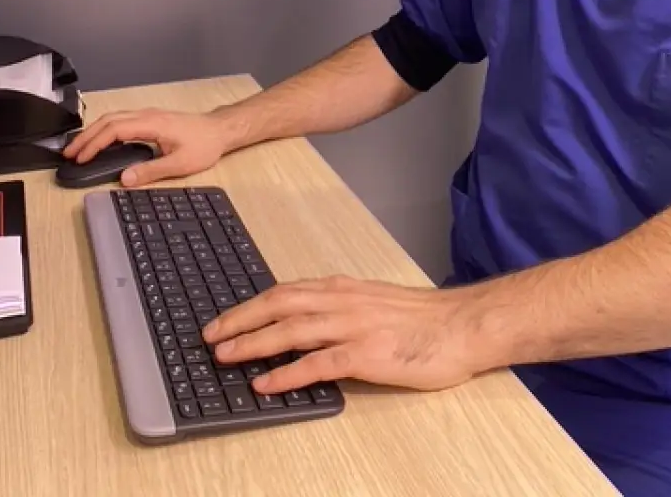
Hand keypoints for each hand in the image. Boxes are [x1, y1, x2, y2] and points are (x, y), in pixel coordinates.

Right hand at [61, 108, 229, 186]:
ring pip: (113, 118)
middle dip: (86, 136)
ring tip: (78, 148)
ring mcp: (147, 115)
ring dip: (93, 132)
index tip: (80, 158)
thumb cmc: (203, 145)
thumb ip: (152, 171)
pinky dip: (104, 129)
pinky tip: (99, 141)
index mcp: (152, 124)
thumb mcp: (180, 163)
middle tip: (69, 154)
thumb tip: (124, 179)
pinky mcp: (149, 119)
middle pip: (108, 120)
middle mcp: (146, 115)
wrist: (219, 130)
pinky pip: (120, 120)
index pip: (114, 130)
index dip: (94, 143)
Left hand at [202, 276, 489, 394]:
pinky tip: (265, 383)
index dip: (249, 305)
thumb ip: (338, 309)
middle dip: (239, 320)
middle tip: (208, 336)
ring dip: (253, 343)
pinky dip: (287, 372)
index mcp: (341, 289)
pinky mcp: (367, 354)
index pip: (283, 292)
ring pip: (291, 330)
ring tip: (224, 356)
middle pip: (278, 305)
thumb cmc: (421, 318)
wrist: (462, 325)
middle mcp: (341, 301)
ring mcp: (353, 326)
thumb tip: (303, 324)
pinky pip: (318, 363)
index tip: (222, 318)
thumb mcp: (372, 303)